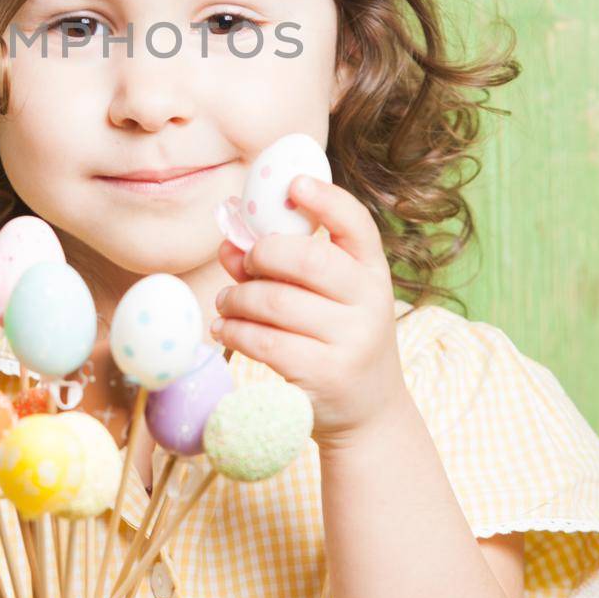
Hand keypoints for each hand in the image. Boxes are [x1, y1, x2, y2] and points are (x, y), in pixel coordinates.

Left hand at [210, 175, 409, 448]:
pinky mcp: (325, 375)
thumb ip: (283, 266)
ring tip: (226, 303)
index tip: (293, 185)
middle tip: (243, 263)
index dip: (325, 199)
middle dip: (261, 255)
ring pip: (275, 302)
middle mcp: (370, 302)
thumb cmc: (337, 339)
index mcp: (373, 271)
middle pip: (307, 258)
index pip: (356, 223)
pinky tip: (225, 328)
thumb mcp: (327, 298)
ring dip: (237, 298)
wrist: (368, 412)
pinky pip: (265, 342)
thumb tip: (229, 243)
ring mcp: (351, 341)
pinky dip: (235, 331)